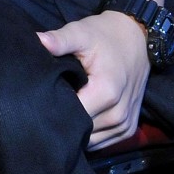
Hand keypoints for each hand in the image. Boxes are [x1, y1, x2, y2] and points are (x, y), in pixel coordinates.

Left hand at [37, 10, 149, 148]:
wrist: (136, 39)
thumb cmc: (104, 36)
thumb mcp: (81, 32)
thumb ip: (60, 40)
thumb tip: (38, 40)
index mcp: (106, 92)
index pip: (73, 115)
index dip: (54, 108)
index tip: (41, 97)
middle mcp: (118, 114)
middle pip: (82, 130)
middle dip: (64, 120)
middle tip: (48, 104)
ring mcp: (125, 124)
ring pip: (92, 140)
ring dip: (78, 130)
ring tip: (63, 109)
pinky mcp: (128, 128)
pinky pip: (104, 141)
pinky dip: (91, 134)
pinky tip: (78, 118)